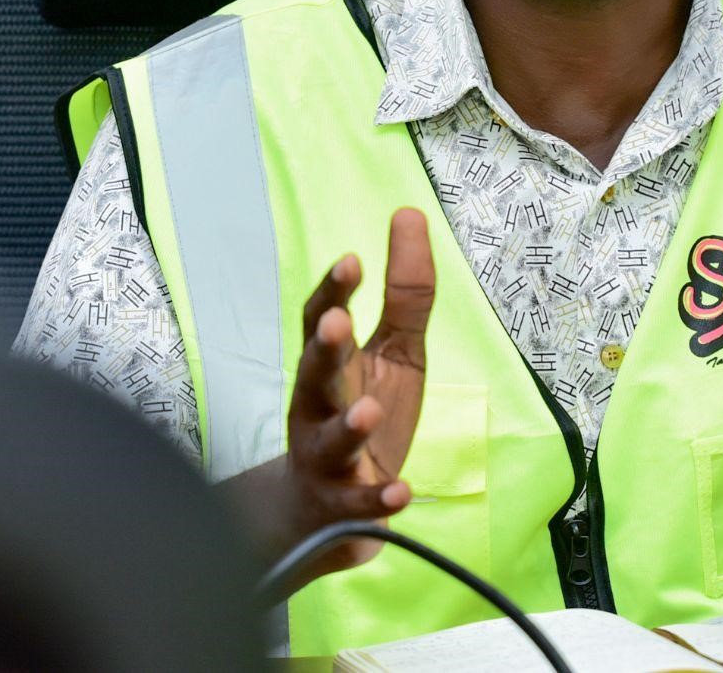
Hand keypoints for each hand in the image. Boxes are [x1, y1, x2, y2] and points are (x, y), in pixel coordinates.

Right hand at [240, 207, 435, 577]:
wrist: (327, 509)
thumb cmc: (361, 413)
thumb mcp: (395, 350)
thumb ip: (406, 292)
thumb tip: (409, 213)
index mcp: (330, 364)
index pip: (321, 320)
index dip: (333, 292)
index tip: (352, 260)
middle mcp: (317, 406)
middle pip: (313, 374)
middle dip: (323, 348)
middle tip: (337, 322)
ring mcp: (324, 457)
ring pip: (328, 441)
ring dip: (347, 427)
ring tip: (368, 414)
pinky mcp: (340, 503)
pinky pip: (355, 502)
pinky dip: (376, 498)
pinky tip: (400, 491)